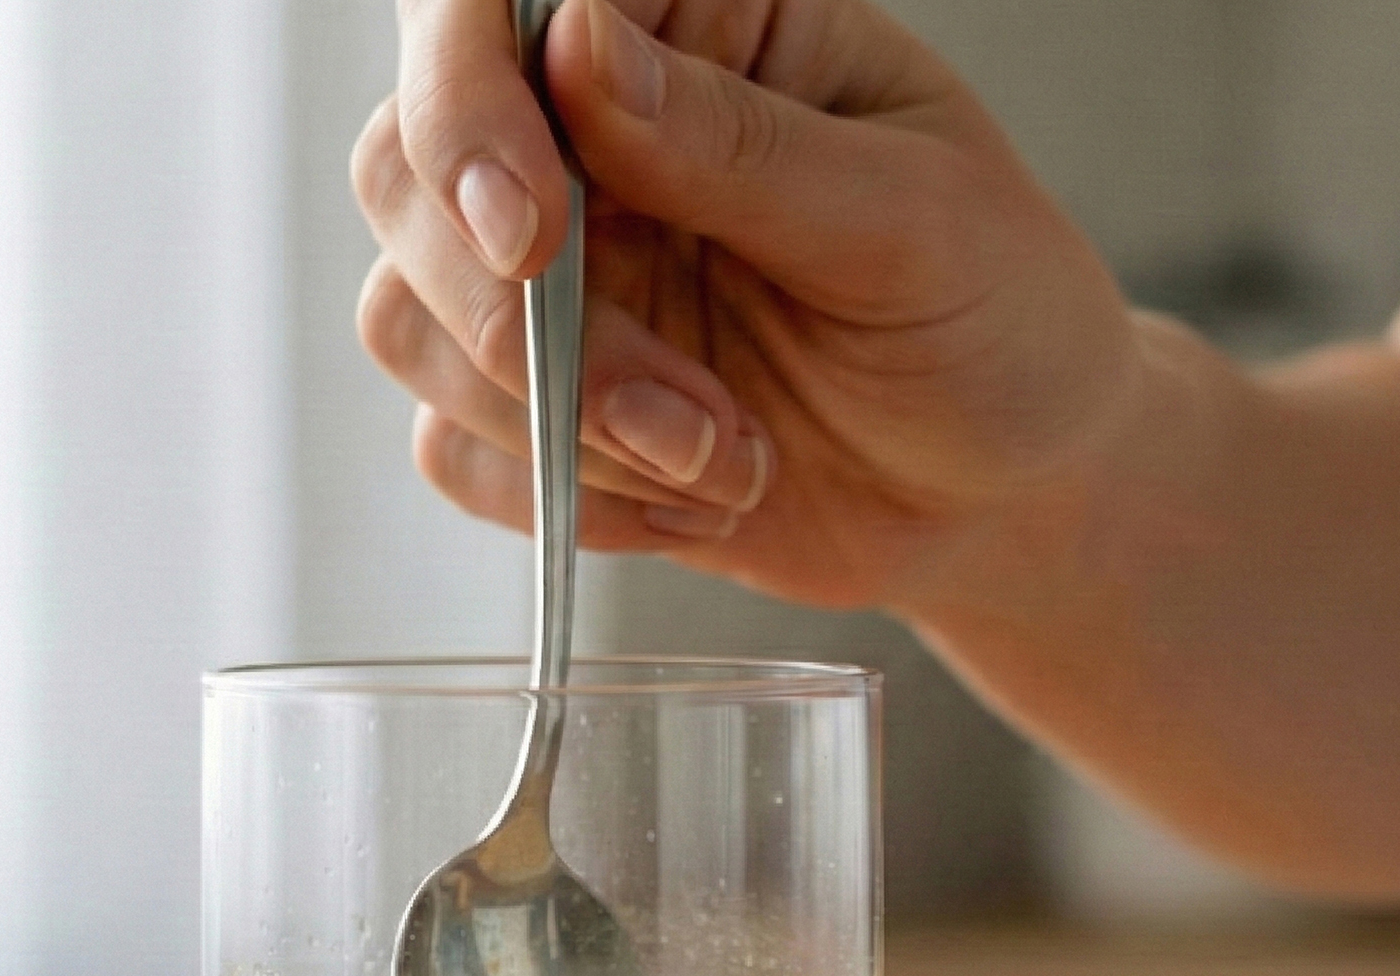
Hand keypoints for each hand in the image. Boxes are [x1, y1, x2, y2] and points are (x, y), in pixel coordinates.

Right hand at [353, 0, 1143, 612]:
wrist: (997, 498)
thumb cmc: (992, 324)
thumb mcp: (908, 219)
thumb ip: (738, 144)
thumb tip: (578, 53)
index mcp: (693, 28)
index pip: (493, 6)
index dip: (466, 105)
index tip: (533, 235)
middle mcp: (589, 141)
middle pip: (404, 171)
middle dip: (513, 318)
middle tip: (669, 409)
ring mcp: (554, 282)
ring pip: (410, 323)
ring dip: (560, 427)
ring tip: (723, 458)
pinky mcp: (536, 412)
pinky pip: (455, 451)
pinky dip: (567, 500)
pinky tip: (690, 497)